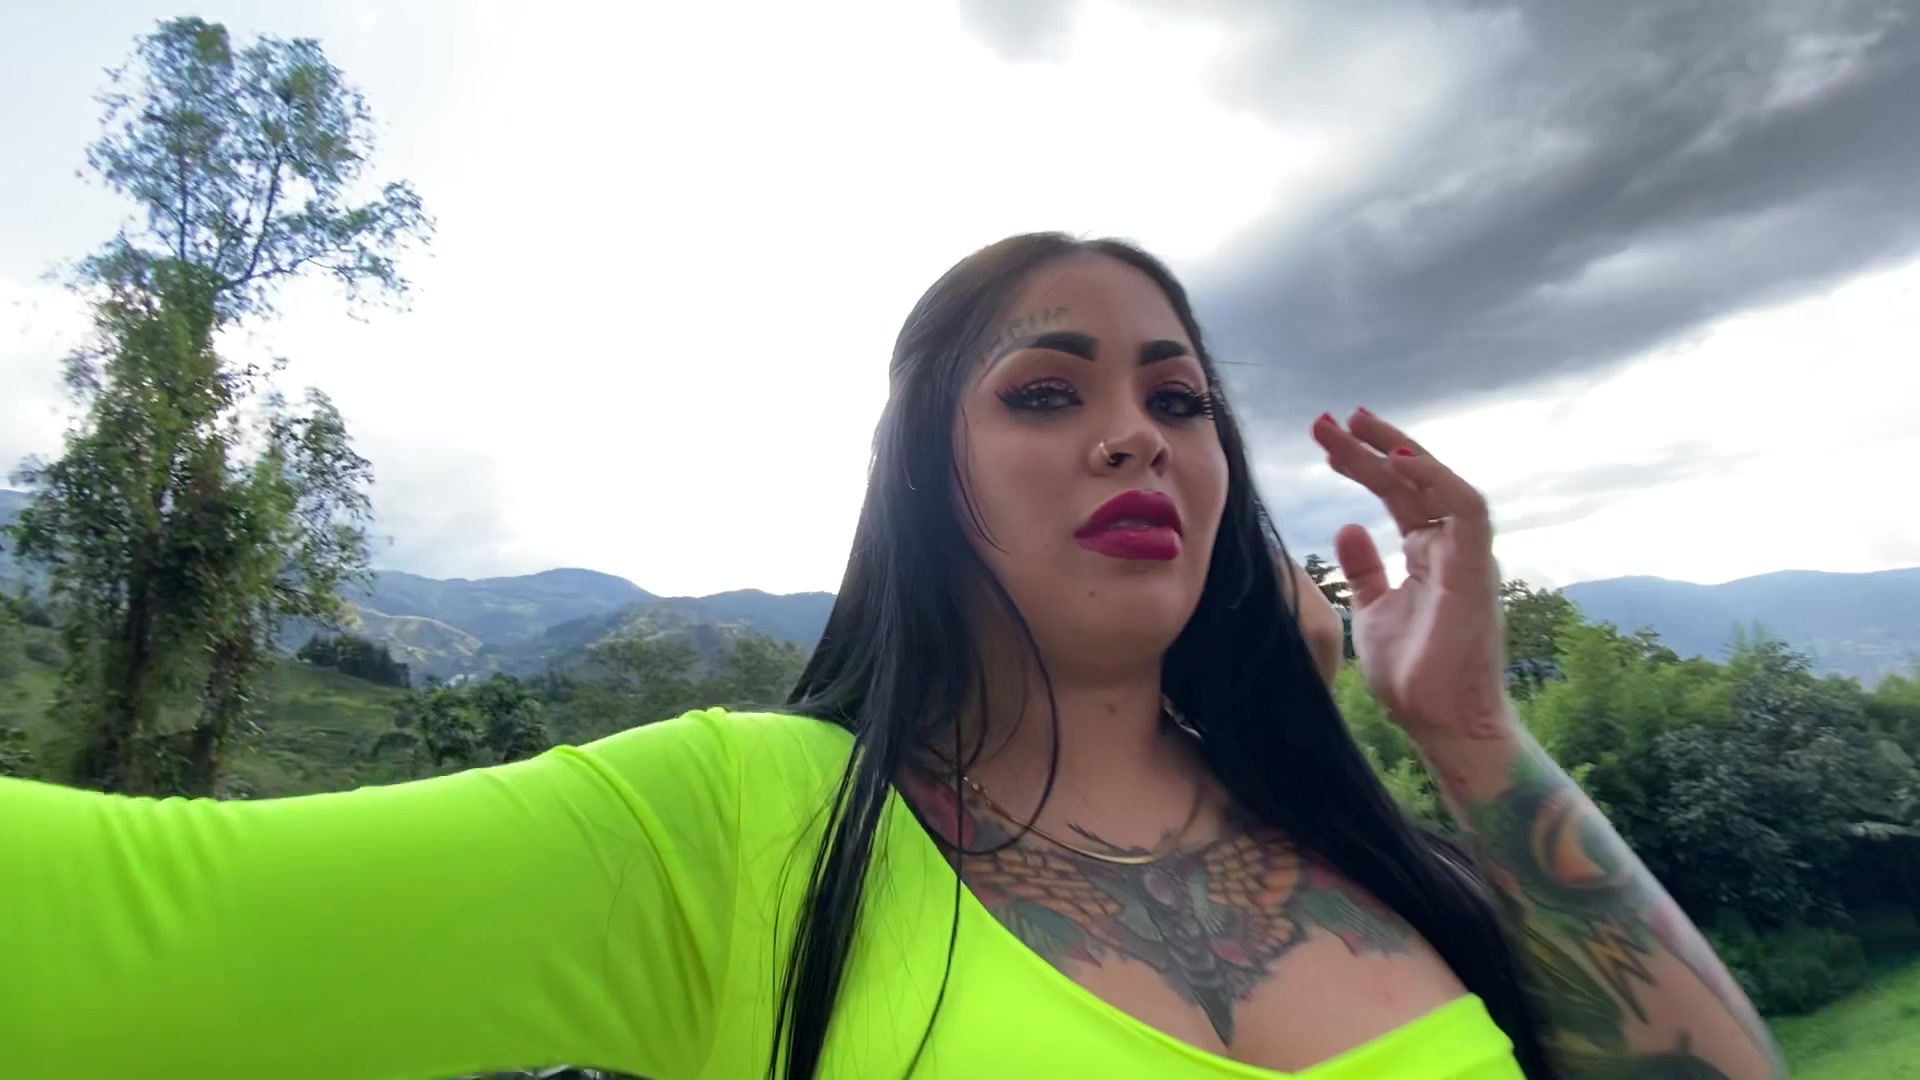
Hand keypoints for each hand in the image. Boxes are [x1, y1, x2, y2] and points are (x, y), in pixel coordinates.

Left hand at [1311, 409, 1510, 739]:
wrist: (1442, 724)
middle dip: (1370, 446)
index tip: (1324, 442)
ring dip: (1398, 450)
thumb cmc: (1414, 675)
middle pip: (1410, 480)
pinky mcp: (1477, 569)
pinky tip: (1397, 459)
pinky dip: (1435, 480)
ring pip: (1439, 483)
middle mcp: (1450, 546)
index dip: (1362, 464)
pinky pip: (1466, 510)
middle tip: (1327, 420)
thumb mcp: (1373, 612)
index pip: (1396, 493)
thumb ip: (1364, 570)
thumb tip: (1347, 528)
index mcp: (1428, 553)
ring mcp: (1466, 555)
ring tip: (1356, 424)